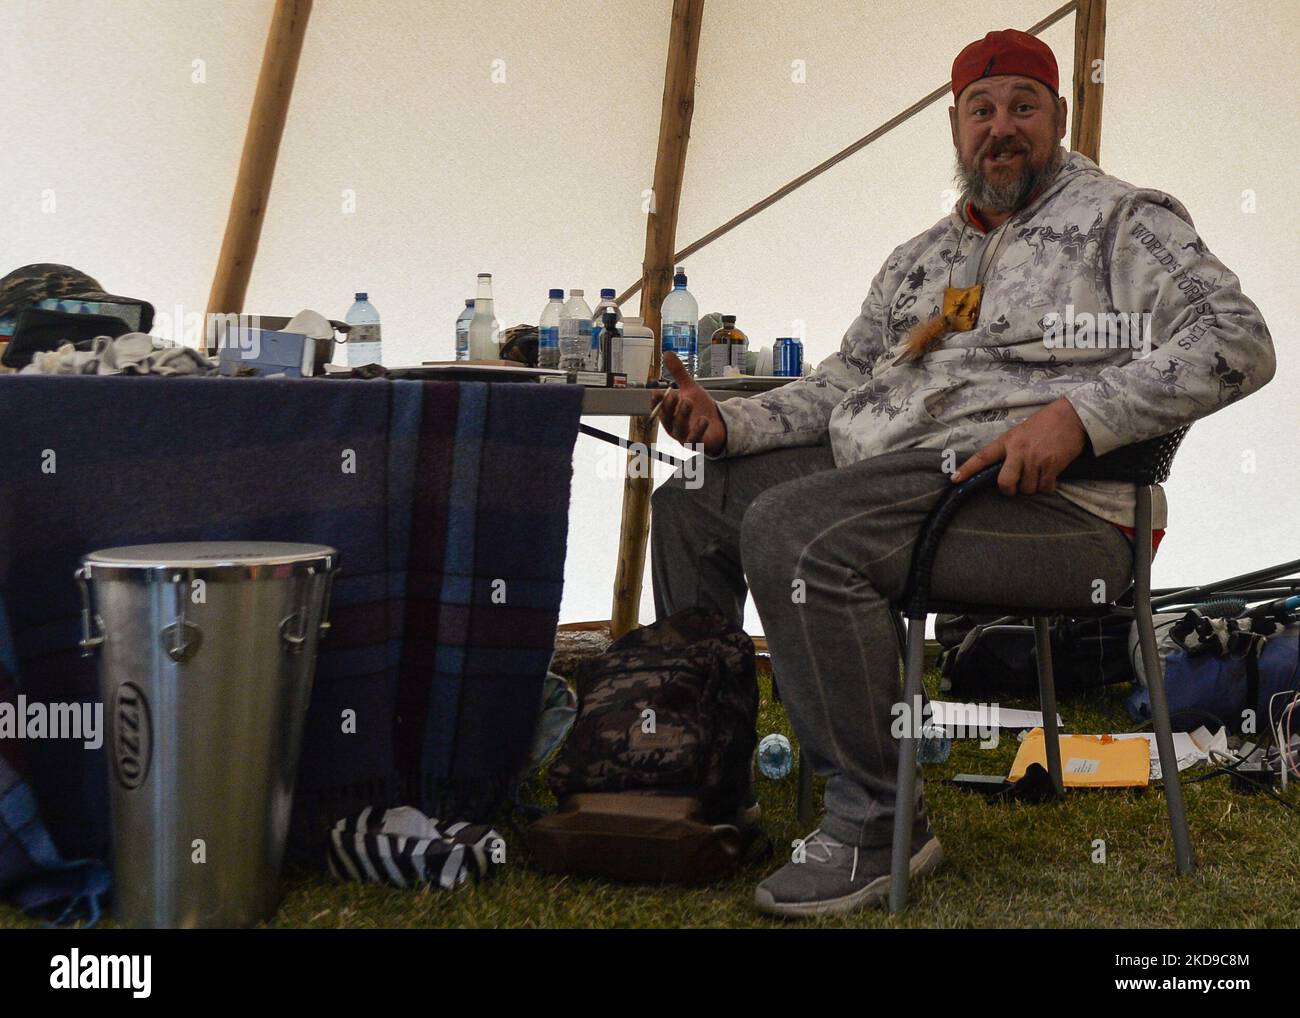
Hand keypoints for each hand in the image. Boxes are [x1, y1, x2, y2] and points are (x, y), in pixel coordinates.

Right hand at [651, 351, 727, 456]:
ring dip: (682, 415)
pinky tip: (703, 420)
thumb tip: (667, 354)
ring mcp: (684, 437)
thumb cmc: (701, 408)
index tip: (656, 392)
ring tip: (688, 401)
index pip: (658, 408)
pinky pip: (695, 439)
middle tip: (673, 394)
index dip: (656, 401)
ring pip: (679, 428)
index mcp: (669, 414)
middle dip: (669, 407)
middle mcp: (673, 427)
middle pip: (667, 418)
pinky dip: (698, 430)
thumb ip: (678, 373)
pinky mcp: (697, 444)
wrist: (720, 424)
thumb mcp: (690, 388)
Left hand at [951, 397, 1087, 494]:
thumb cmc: (1044, 424)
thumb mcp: (1020, 432)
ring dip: (1032, 487)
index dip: (967, 470)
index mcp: (1007, 441)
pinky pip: (1045, 487)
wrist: (1071, 416)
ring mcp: (1035, 459)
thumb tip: (1001, 471)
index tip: (955, 479)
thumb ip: (1009, 450)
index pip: (982, 457)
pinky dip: (1047, 486)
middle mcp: (1019, 451)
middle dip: (1009, 490)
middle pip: (1005, 483)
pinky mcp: (1052, 465)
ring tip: (1038, 473)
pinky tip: (1050, 475)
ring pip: (1027, 488)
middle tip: (1015, 486)